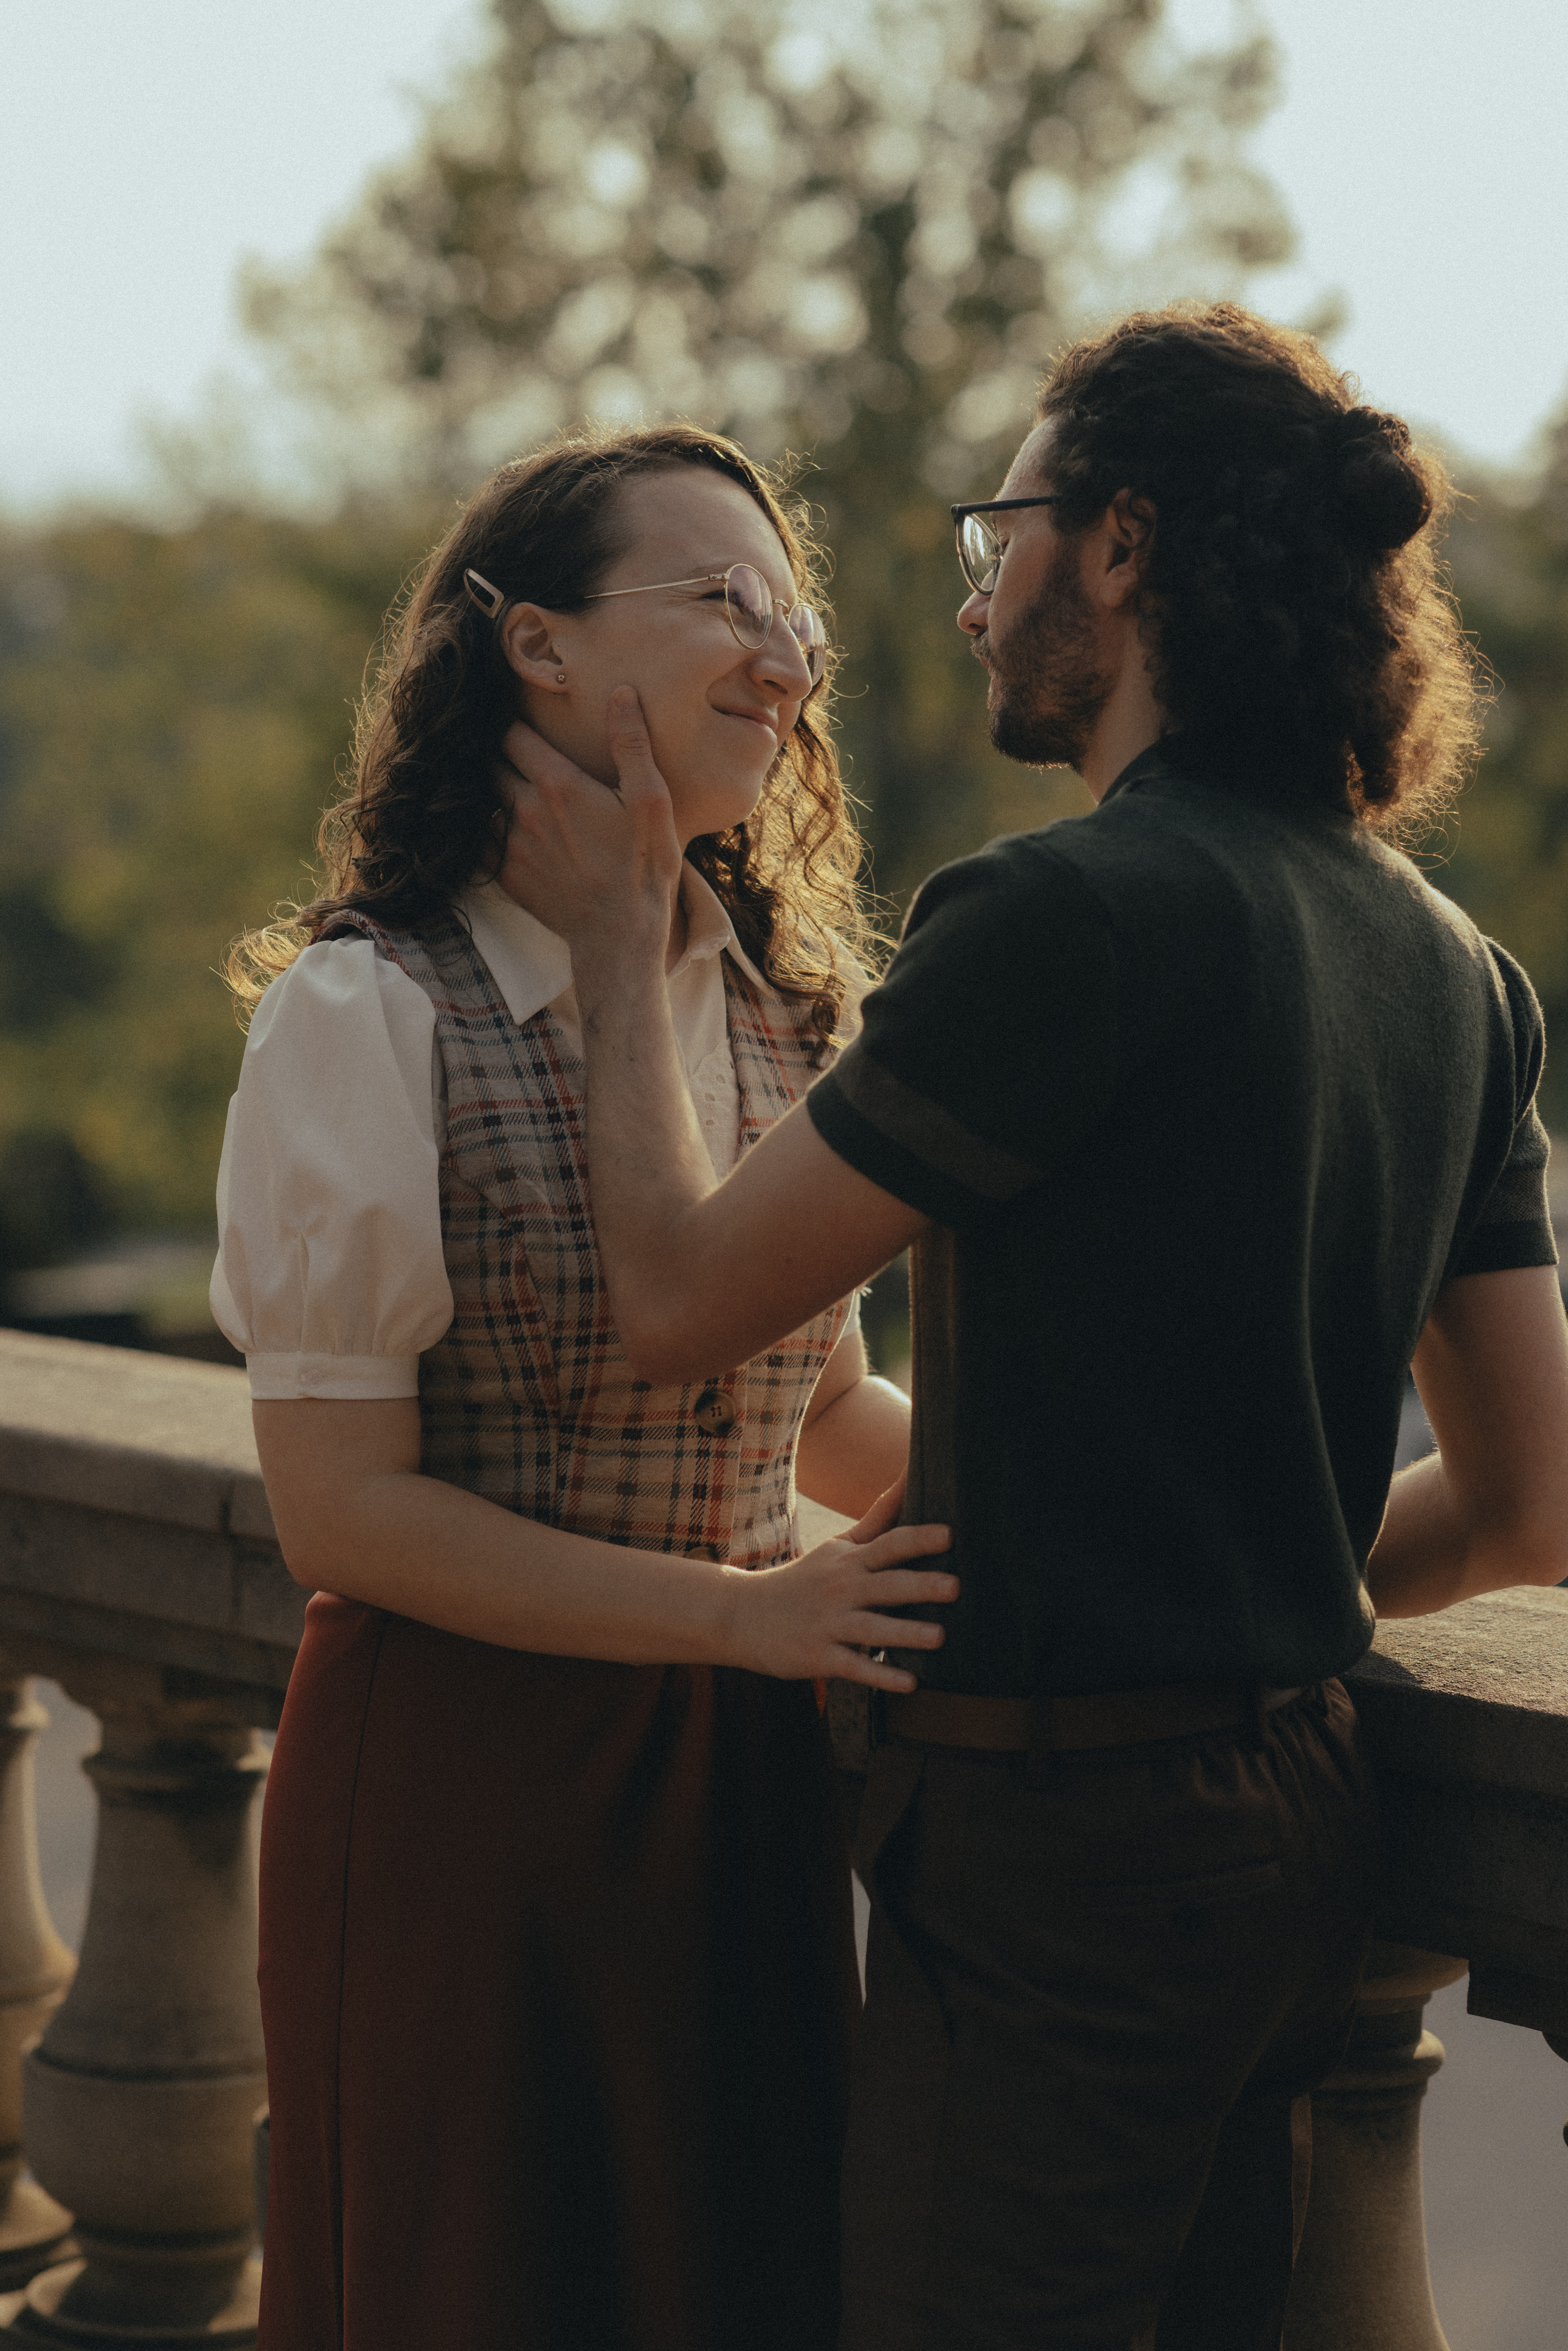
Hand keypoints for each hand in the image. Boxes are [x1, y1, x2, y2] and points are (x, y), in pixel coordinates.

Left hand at [495, 688, 681, 965]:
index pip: (512, 734)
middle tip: (509, 750)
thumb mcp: (651, 800)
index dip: (513, 723)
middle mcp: (524, 809)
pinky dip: (482, 830)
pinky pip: (478, 842)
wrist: (619, 936)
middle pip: (491, 764)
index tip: (517, 720)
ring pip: (482, 802)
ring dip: (489, 792)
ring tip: (500, 786)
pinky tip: (497, 828)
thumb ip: (631, 744)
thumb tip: (620, 693)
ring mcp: (510, 845)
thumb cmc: (642, 867)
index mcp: (557, 783)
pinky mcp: (505, 876)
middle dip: (498, 754)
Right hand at [723, 1480, 956, 1689]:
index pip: (888, 1545)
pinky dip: (881, 1676)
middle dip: (920, 1585)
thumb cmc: (805, 1579)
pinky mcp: (819, 1656)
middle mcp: (841, 1589)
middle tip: (956, 1586)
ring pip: (872, 1629)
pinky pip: (855, 1667)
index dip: (918, 1539)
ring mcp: (829, 1624)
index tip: (950, 1534)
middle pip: (886, 1585)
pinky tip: (910, 1683)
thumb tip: (910, 1476)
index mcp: (849, 1561)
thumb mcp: (838, 1546)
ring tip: (939, 1636)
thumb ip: (878, 1517)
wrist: (744, 1615)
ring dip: (905, 1633)